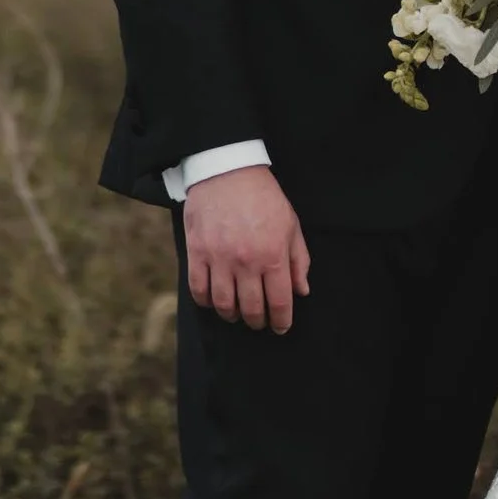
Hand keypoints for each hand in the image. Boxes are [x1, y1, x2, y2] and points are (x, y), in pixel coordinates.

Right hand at [181, 165, 311, 332]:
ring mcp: (219, 258)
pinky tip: (215, 301)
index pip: (279, 302)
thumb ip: (299, 260)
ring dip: (233, 315)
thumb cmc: (264, 197)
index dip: (281, 321)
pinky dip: (207, 302)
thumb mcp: (291, 224)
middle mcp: (246, 261)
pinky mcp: (197, 252)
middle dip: (258, 321)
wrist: (228, 171)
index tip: (281, 327)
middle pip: (252, 308)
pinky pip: (198, 290)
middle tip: (260, 322)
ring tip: (238, 313)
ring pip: (224, 304)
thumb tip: (301, 291)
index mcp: (273, 255)